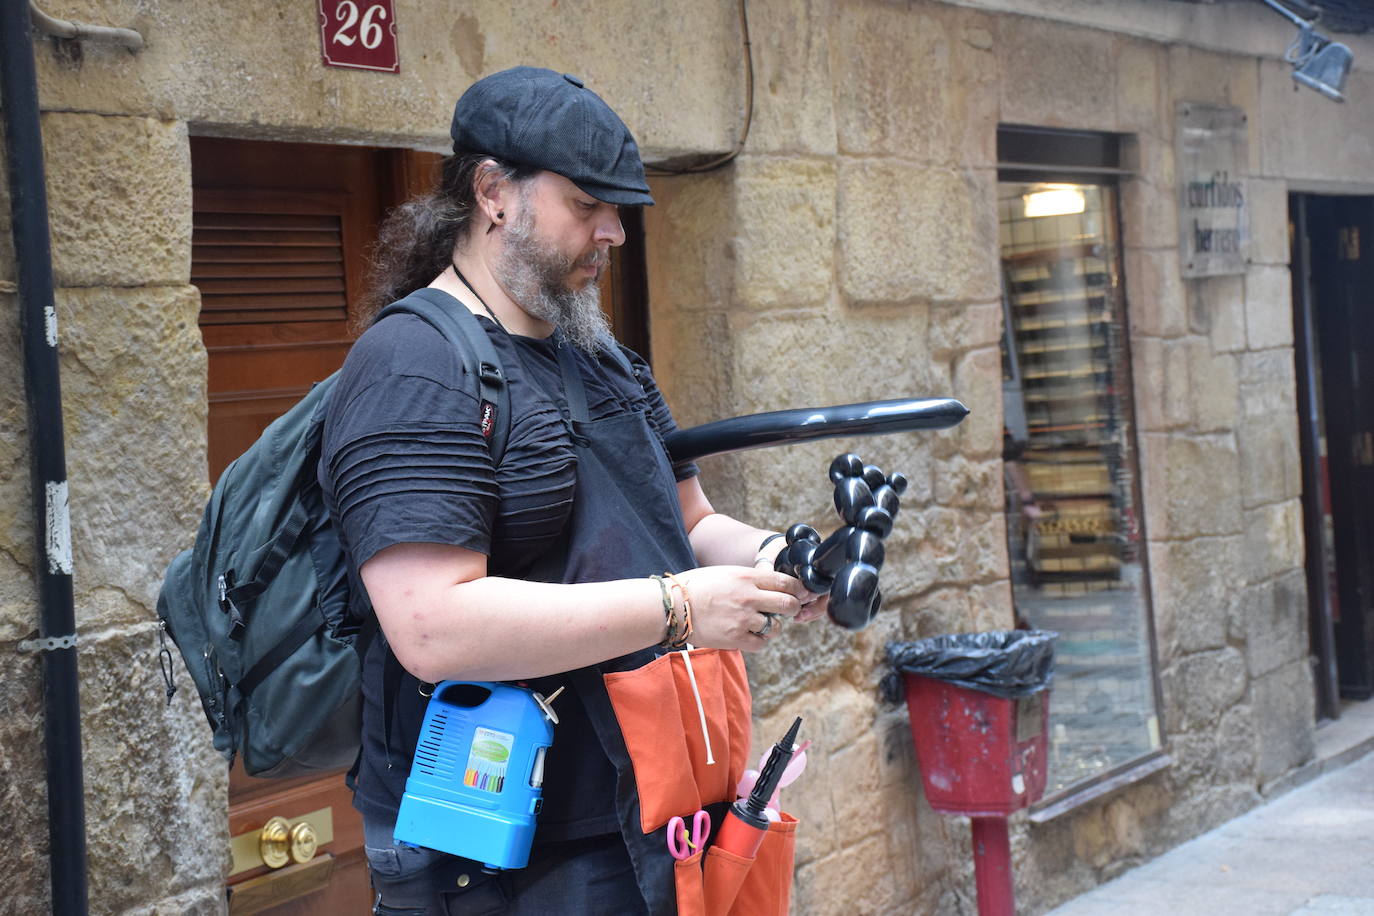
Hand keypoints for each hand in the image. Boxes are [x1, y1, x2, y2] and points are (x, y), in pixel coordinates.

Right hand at [675, 566, 810, 650]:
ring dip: (772, 626)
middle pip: (788, 604)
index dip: (797, 589)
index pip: (785, 582)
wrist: (672, 606)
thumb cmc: (696, 586)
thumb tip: (773, 586)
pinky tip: (748, 634)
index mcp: (746, 577)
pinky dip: (758, 640)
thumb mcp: (726, 573)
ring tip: (759, 622)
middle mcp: (749, 597)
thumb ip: (750, 579)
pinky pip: (760, 643)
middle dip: (792, 608)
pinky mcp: (735, 639)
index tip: (798, 593)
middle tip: (787, 610)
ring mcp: (743, 619)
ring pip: (775, 627)